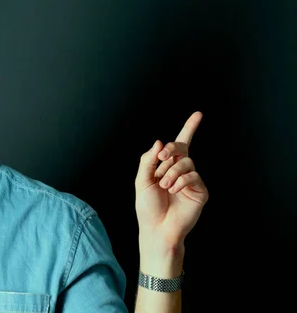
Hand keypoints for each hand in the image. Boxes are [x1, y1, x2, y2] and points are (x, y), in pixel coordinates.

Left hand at [134, 111, 208, 248]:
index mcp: (167, 166)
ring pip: (185, 162)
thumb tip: (158, 143)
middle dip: (171, 149)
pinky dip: (181, 181)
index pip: (180, 143)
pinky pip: (193, 176)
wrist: (157, 228)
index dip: (189, 128)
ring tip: (164, 185)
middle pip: (180, 147)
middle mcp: (181, 170)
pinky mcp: (201, 191)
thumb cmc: (148, 207)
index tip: (199, 114)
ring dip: (171, 171)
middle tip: (162, 158)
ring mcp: (192, 180)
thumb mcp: (141, 180)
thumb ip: (148, 160)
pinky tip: (174, 190)